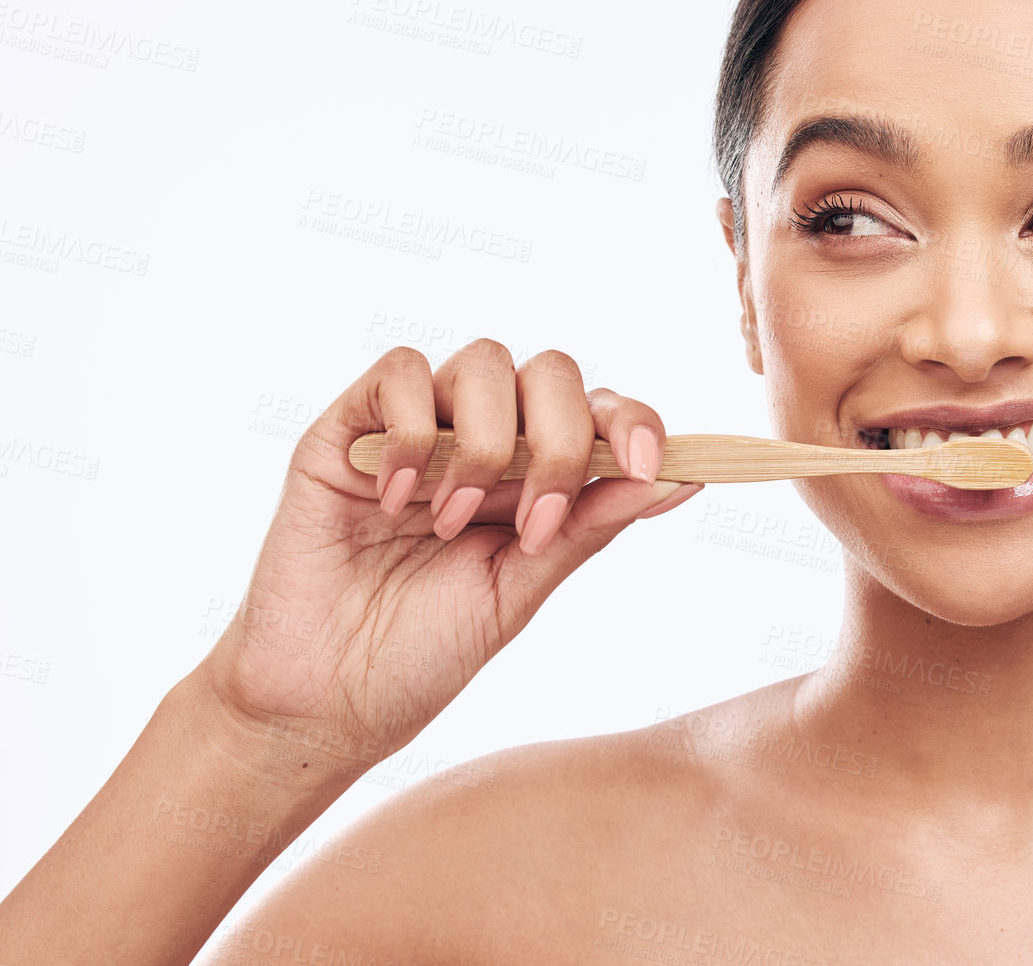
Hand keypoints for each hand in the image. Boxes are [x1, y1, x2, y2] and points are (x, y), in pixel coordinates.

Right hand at [193, 340, 700, 780]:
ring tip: (452, 524)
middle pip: (552, 373)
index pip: (601, 411)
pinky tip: (398, 500)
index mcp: (535, 478)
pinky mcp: (347, 431)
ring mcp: (416, 431)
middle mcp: (481, 441)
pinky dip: (412, 431)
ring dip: (483, 444)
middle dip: (559, 439)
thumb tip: (676, 478)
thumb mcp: (520, 591)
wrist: (324, 702)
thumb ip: (587, 526)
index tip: (647, 465)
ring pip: (483, 362)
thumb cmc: (421, 653)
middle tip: (532, 522)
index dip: (634, 421)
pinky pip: (398, 372)